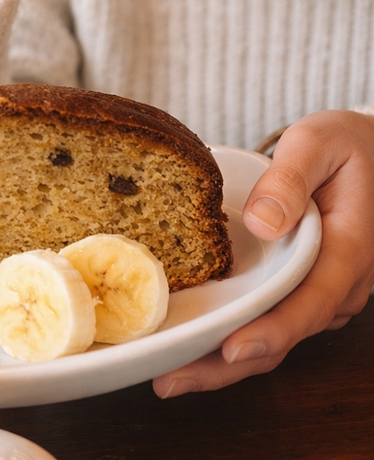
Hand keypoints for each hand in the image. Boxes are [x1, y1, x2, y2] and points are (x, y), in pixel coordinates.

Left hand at [152, 109, 373, 396]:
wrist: (371, 152)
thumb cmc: (344, 144)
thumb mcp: (318, 142)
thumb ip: (290, 178)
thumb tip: (261, 222)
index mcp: (349, 249)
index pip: (310, 303)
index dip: (271, 332)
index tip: (230, 350)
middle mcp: (339, 282)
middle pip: (285, 335)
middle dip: (228, 366)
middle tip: (171, 380)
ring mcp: (323, 290)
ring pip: (276, 336)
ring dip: (224, 361)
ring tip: (168, 374)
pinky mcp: (304, 288)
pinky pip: (271, 320)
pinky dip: (232, 336)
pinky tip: (190, 344)